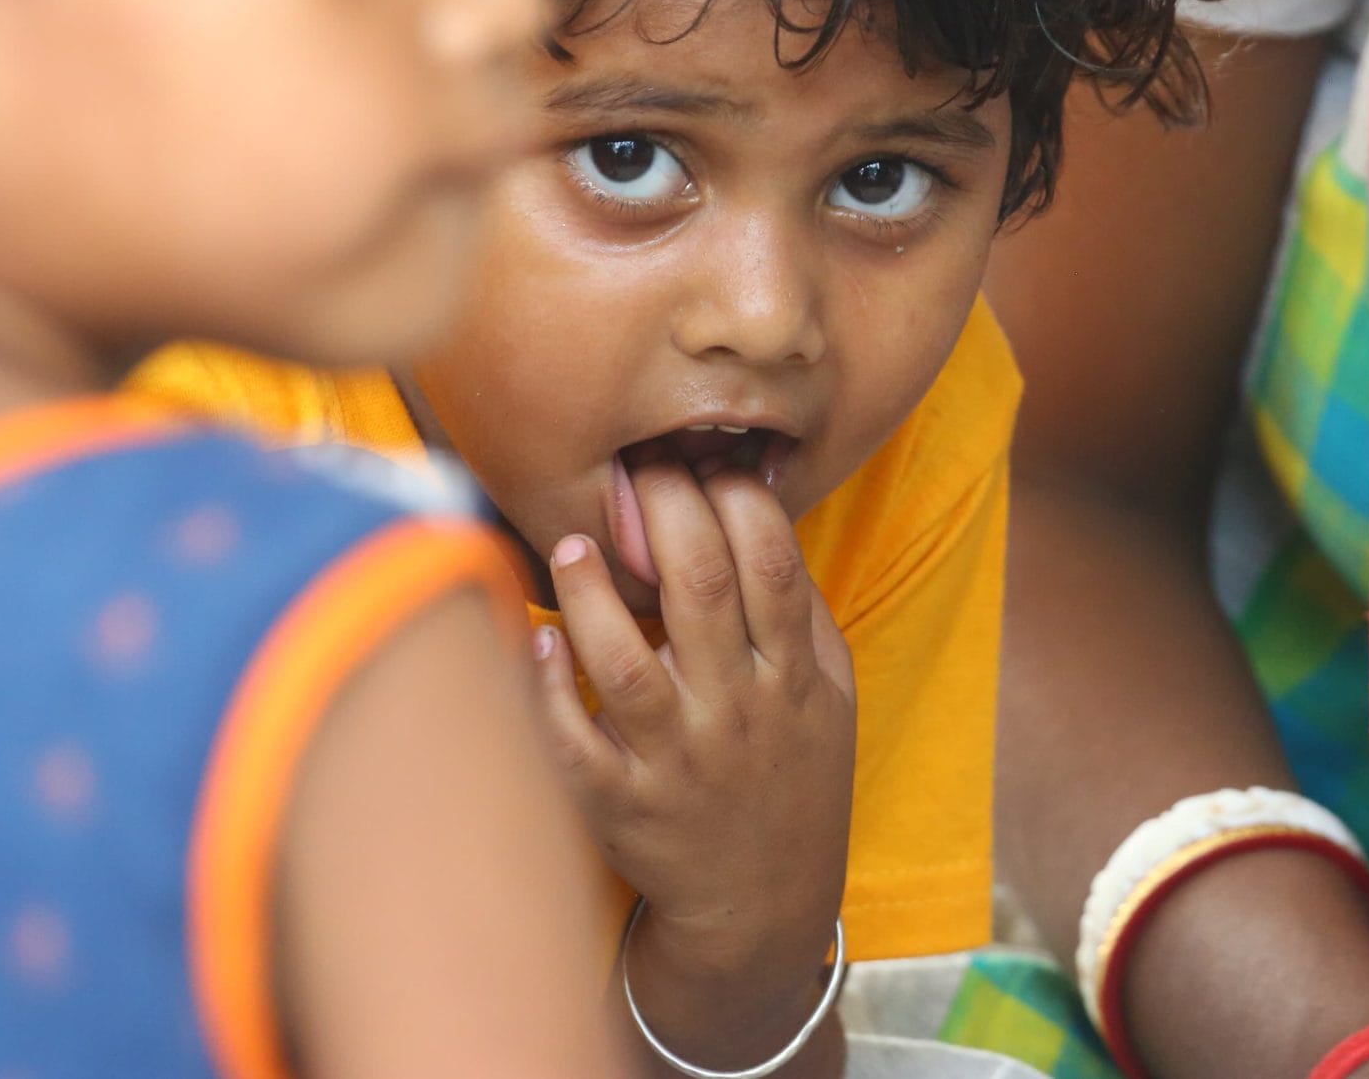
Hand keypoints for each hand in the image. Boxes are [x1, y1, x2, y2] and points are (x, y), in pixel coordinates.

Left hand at [534, 457, 855, 1069]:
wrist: (761, 909)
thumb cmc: (792, 782)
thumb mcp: (831, 701)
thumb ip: (804, 615)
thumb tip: (763, 517)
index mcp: (790, 678)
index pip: (770, 566)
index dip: (736, 499)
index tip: (705, 459)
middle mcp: (735, 712)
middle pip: (699, 591)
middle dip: (664, 513)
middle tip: (633, 469)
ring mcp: (675, 760)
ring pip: (626, 662)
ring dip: (593, 594)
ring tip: (571, 543)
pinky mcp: (620, 804)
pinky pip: (576, 741)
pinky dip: (552, 689)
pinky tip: (537, 640)